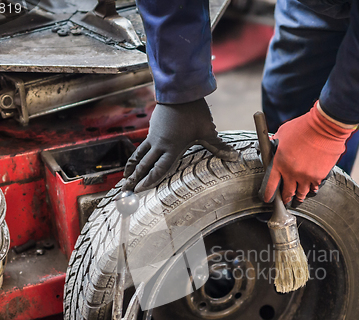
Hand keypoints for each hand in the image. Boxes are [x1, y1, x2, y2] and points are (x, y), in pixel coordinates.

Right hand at [124, 98, 238, 191]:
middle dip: (135, 179)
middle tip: (126, 191)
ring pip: (139, 156)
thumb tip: (234, 156)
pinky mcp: (152, 129)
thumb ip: (218, 146)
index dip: (149, 180)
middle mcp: (159, 144)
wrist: (180, 90)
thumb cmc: (194, 111)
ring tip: (124, 179)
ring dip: (131, 169)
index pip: (159, 169)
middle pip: (144, 165)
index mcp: (172, 147)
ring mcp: (153, 136)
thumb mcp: (207, 130)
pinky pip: (141, 147)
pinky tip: (134, 162)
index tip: (140, 190)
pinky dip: (136, 157)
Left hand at [262, 102, 357, 203]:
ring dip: (299, 196)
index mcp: (279, 163)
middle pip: (287, 193)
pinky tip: (312, 189)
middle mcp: (292, 173)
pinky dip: (313, 188)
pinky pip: (315, 187)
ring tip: (298, 199)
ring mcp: (306, 176)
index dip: (268, 194)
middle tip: (285, 201)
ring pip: (301, 193)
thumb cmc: (303, 127)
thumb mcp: (283, 132)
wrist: (325, 127)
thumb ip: (275, 142)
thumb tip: (271, 143)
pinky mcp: (319, 176)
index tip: (268, 199)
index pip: (270, 185)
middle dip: (285, 198)